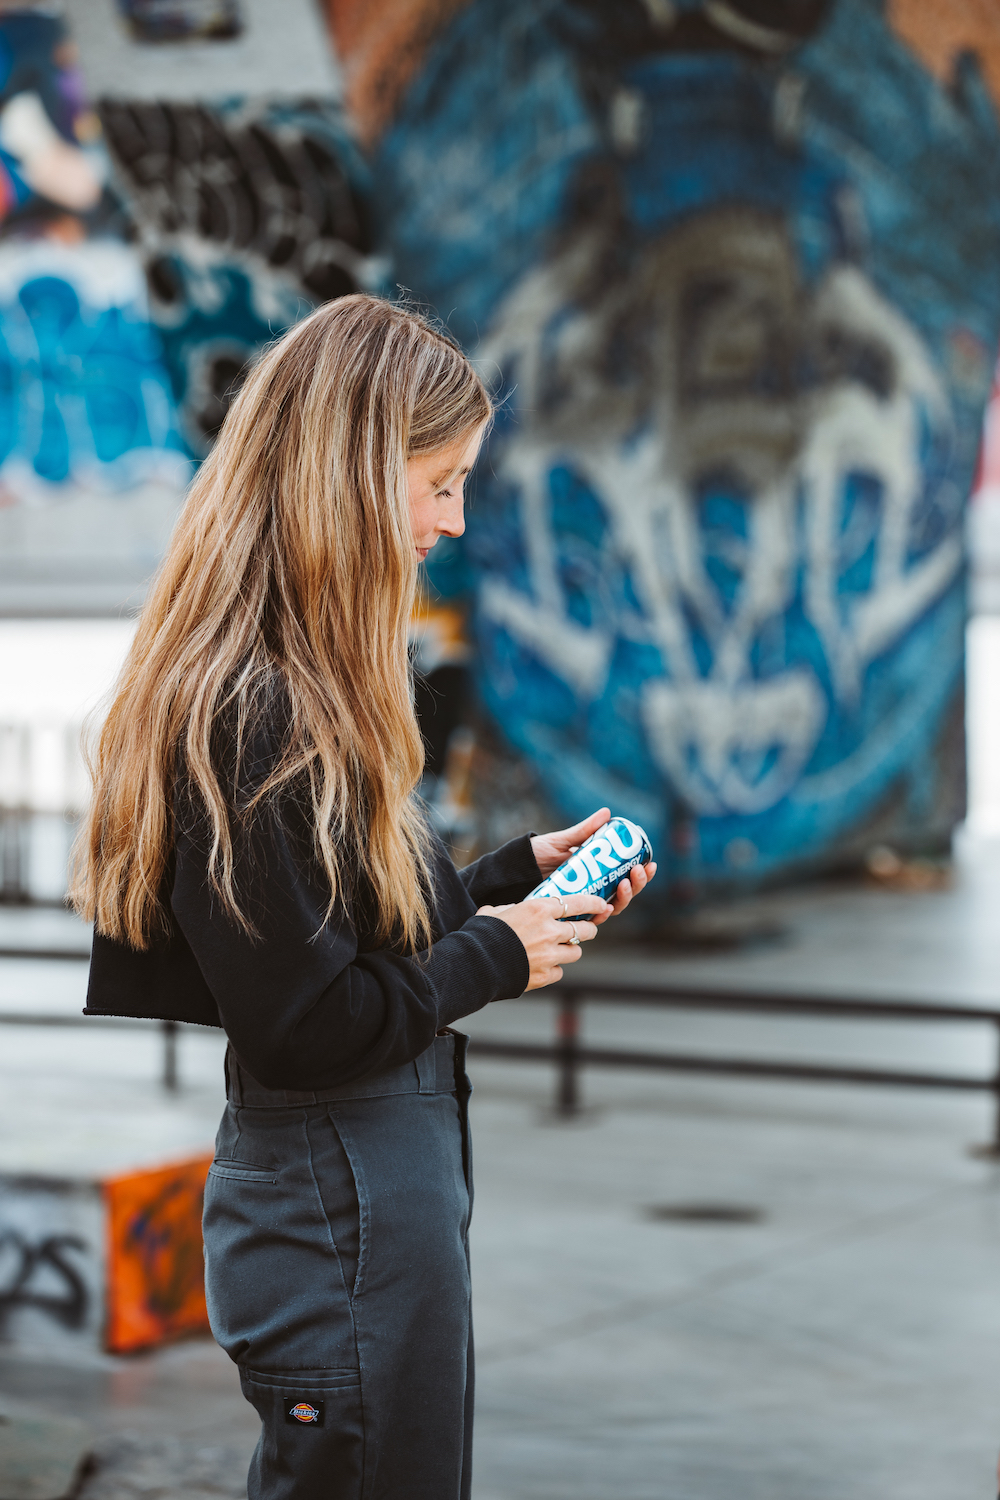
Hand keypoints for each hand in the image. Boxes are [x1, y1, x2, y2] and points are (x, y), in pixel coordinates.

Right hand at [477, 893, 609, 990]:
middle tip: (586, 929)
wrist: (475, 964)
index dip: (593, 903)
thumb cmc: (482, 933)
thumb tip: (515, 910)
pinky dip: (554, 968)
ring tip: (560, 950)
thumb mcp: (496, 911)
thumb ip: (513, 909)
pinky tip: (543, 965)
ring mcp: (550, 955)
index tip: (601, 904)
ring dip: (571, 950)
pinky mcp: (546, 975)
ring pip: (576, 952)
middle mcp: (550, 931)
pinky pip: (560, 971)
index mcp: (539, 909)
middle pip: (584, 931)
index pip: (577, 903)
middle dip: (588, 929)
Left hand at [529, 808, 656, 923]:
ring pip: (614, 906)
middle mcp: (596, 888)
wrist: (517, 870)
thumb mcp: (564, 840)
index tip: (650, 863)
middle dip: (638, 884)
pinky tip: (607, 907)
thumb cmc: (540, 854)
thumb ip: (584, 830)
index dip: (643, 872)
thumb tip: (607, 813)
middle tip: (637, 872)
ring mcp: (585, 901)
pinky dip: (602, 914)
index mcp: (600, 871)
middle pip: (626, 892)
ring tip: (625, 883)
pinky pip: (592, 918)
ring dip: (625, 898)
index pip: (628, 874)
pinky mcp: (573, 913)